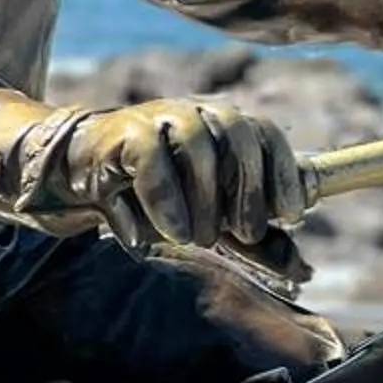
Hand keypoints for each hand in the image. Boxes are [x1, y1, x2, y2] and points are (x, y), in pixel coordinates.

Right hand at [59, 101, 306, 258]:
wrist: (80, 172)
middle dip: (246, 188)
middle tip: (243, 233)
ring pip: (195, 143)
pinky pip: (150, 160)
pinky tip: (168, 231)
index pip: (262, 133)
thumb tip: (302, 268)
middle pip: (236, 132)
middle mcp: (193, 114)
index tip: (290, 215)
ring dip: (204, 199)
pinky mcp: (121, 137)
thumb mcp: (207, 218)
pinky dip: (164, 200)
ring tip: (197, 238)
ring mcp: (156, 119)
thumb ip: (250, 240)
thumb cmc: (152, 195)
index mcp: (220, 125)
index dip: (282, 173)